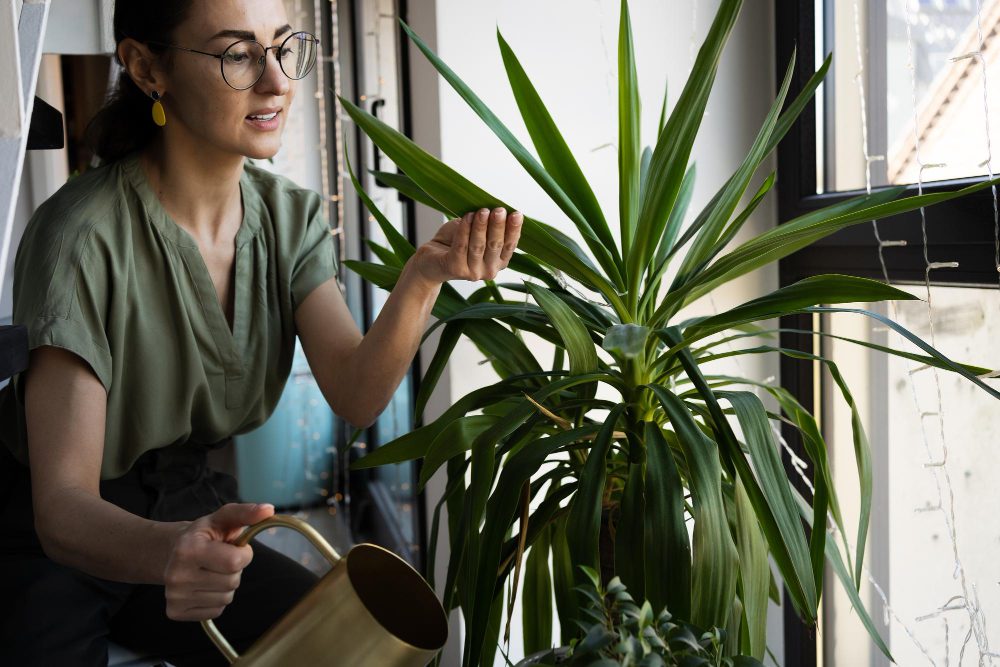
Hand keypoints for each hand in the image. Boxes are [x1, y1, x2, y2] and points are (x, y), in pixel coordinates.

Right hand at [162, 502, 274, 621]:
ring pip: (225, 598)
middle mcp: (177, 574)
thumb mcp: (222, 518)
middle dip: (234, 570)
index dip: (243, 554)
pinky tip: (204, 585)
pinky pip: (216, 611)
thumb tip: (269, 509)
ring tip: (211, 572)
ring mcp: (175, 596)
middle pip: (232, 582)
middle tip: (220, 560)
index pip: (235, 562)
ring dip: (226, 585)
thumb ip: (246, 513)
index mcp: (188, 549)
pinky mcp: (176, 612)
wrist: (171, 552)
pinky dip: (216, 600)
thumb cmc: (203, 535)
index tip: (235, 548)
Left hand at [412, 207, 522, 284]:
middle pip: (495, 245)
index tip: (517, 214)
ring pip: (478, 246)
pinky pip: (461, 246)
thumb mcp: (476, 232)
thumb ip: (488, 225)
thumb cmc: (454, 243)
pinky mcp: (455, 269)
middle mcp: (488, 271)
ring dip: (481, 226)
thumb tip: (498, 207)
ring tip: (482, 210)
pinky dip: (465, 229)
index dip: (514, 230)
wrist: (430, 260)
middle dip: (498, 226)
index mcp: (498, 262)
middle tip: (499, 210)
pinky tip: (467, 216)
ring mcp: (472, 273)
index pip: (510, 246)